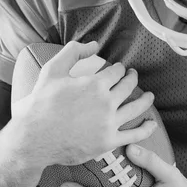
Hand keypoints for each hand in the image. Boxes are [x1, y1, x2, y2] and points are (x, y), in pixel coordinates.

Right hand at [11, 40, 156, 166]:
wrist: (34, 138)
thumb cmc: (41, 104)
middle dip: (132, 78)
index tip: (118, 69)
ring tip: (149, 96)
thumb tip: (94, 44)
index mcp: (95, 84)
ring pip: (136, 108)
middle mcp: (106, 103)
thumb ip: (73, 52)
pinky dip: (146, 129)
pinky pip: (135, 135)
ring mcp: (109, 123)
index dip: (119, 68)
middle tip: (133, 76)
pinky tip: (152, 124)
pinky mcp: (109, 142)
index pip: (116, 71)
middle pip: (128, 87)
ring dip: (145, 100)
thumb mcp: (52, 70)